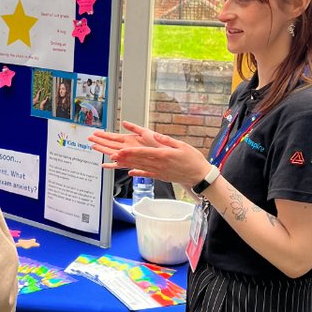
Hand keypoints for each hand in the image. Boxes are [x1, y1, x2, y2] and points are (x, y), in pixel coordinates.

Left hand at [88, 121, 208, 187]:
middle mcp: (159, 165)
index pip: (143, 153)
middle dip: (124, 157)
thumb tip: (155, 135)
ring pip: (140, 167)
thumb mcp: (182, 146)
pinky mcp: (161, 177)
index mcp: (163, 155)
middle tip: (112, 154)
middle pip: (138, 160)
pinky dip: (138, 173)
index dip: (130, 151)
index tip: (120, 149)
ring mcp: (159, 172)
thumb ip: (167, 141)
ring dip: (127, 164)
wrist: (199, 176)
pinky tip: (130, 172)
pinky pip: (147, 175)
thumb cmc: (193, 159)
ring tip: (117, 161)